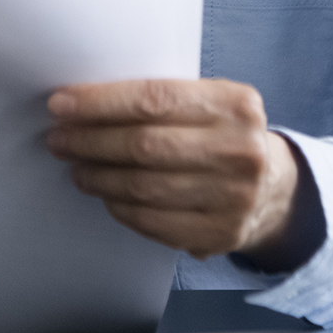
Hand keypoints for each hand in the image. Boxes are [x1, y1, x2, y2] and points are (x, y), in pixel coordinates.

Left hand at [45, 78, 304, 262]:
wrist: (274, 187)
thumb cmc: (224, 134)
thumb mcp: (211, 102)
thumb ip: (164, 98)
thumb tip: (86, 102)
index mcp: (234, 103)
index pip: (154, 99)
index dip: (100, 103)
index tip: (61, 105)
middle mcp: (239, 149)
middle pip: (144, 146)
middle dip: (91, 141)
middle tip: (59, 139)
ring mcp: (233, 196)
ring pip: (144, 187)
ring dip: (99, 177)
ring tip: (76, 167)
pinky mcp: (221, 233)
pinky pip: (154, 222)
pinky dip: (120, 207)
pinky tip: (106, 195)